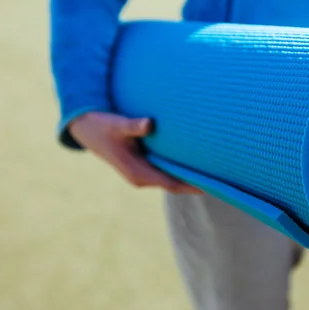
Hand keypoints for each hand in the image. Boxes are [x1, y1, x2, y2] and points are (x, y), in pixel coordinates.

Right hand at [69, 112, 202, 193]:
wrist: (86, 129)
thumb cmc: (103, 126)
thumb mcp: (117, 125)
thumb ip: (133, 125)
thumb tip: (150, 123)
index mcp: (137, 173)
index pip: (171, 184)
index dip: (191, 186)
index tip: (211, 184)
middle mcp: (142, 177)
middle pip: (175, 184)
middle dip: (195, 183)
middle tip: (221, 178)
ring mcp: (143, 172)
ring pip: (171, 179)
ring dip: (188, 177)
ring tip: (213, 171)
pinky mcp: (143, 165)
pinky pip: (166, 171)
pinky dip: (179, 168)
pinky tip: (194, 161)